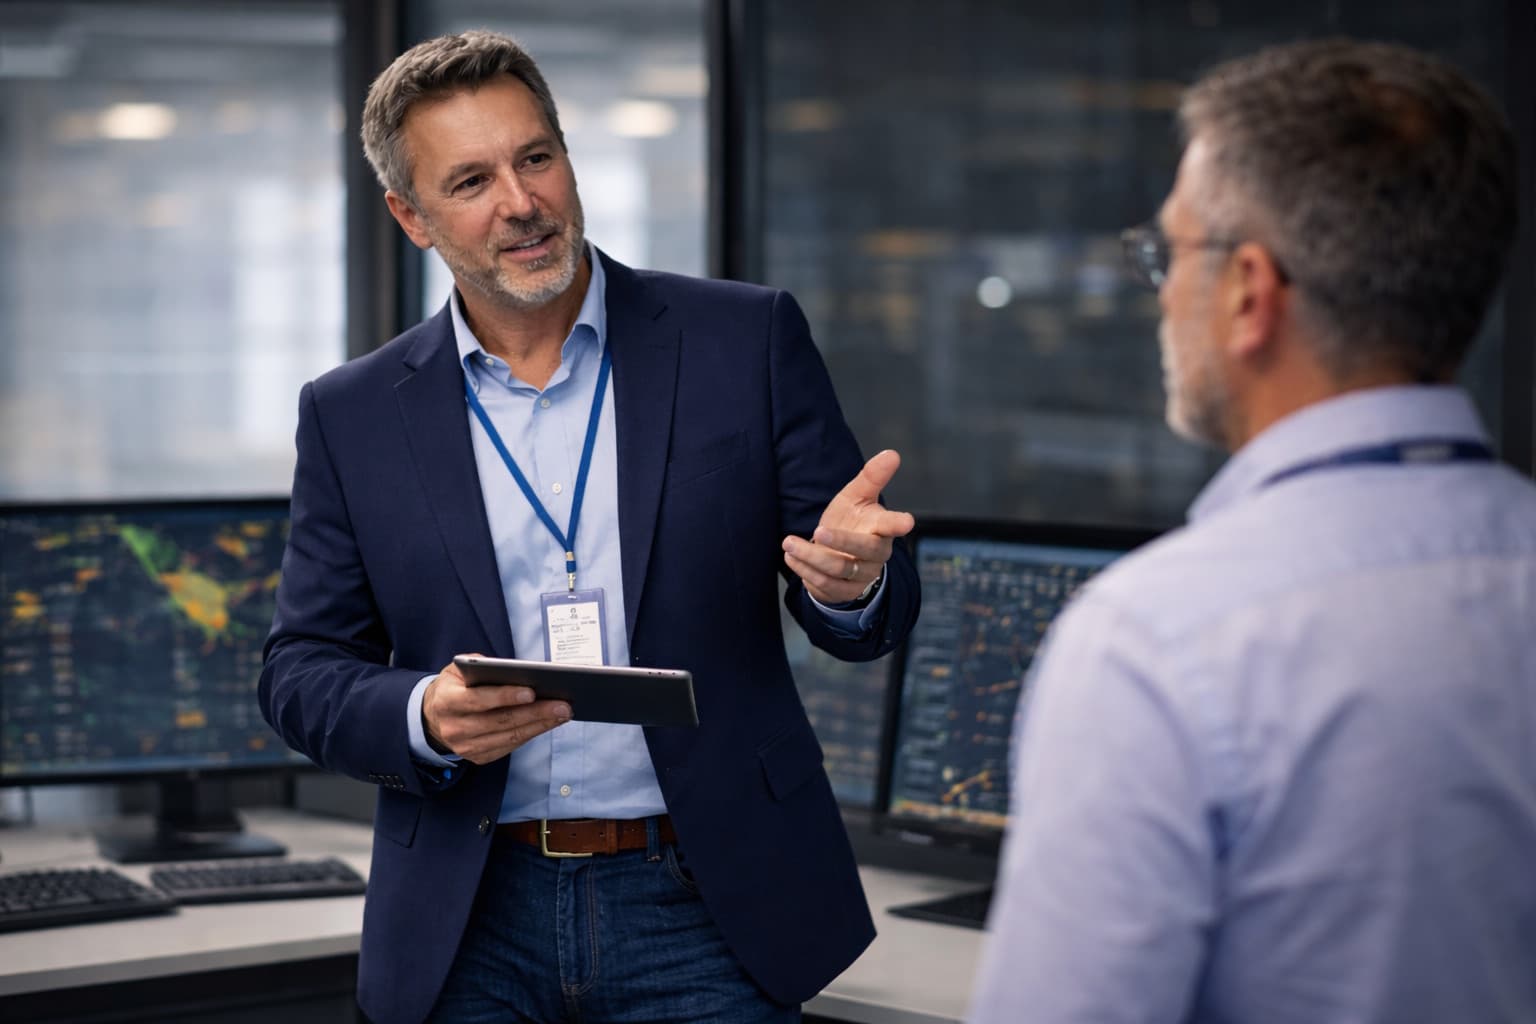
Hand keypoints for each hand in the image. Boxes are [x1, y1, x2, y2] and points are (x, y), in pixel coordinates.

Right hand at [421, 655, 571, 764]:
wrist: (433, 717)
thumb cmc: (454, 687)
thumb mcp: (457, 670)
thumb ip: (480, 666)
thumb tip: (514, 670)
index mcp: (447, 701)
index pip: (478, 700)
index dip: (505, 696)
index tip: (531, 692)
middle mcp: (455, 728)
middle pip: (500, 721)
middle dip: (535, 713)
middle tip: (563, 704)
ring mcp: (466, 747)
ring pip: (509, 737)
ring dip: (540, 725)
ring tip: (562, 713)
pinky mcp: (479, 757)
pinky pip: (510, 746)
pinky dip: (532, 734)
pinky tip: (549, 723)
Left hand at [782, 449, 915, 604]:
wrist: (837, 552)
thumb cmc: (852, 519)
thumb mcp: (856, 495)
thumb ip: (872, 476)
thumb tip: (892, 453)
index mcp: (883, 528)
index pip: (893, 525)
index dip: (898, 523)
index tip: (906, 521)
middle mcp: (877, 554)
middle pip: (864, 550)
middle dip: (841, 541)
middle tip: (819, 530)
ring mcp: (862, 575)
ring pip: (840, 569)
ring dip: (812, 556)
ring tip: (789, 543)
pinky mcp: (845, 591)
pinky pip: (826, 585)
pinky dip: (806, 571)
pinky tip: (792, 557)